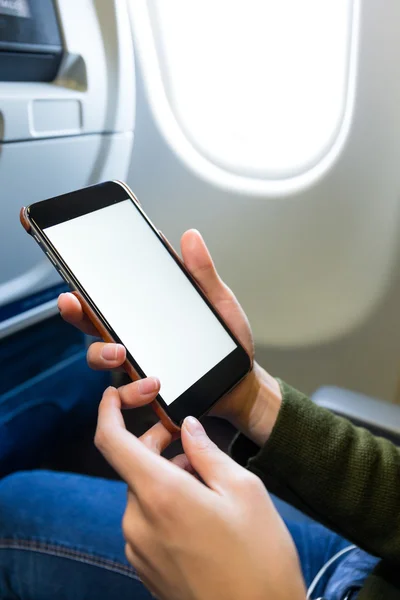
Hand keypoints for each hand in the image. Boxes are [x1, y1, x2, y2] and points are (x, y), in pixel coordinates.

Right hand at [58, 229, 281, 445]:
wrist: (241, 381)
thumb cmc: (224, 341)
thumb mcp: (216, 302)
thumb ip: (202, 273)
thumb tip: (191, 236)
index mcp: (144, 314)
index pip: (107, 298)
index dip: (83, 290)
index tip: (71, 283)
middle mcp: (134, 338)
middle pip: (92, 325)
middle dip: (76, 314)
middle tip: (75, 304)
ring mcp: (140, 363)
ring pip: (101, 359)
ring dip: (102, 354)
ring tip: (121, 353)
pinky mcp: (150, 390)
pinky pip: (128, 394)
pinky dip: (133, 391)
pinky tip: (153, 384)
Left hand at [95, 386, 305, 599]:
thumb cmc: (260, 563)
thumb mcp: (245, 491)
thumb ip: (208, 452)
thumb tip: (188, 428)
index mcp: (160, 495)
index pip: (111, 441)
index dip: (108, 411)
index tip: (114, 395)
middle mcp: (139, 522)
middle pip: (134, 465)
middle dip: (158, 445)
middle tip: (192, 442)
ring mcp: (139, 549)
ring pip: (143, 492)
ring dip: (167, 476)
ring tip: (208, 484)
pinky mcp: (145, 567)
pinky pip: (146, 520)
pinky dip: (165, 503)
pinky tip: (199, 512)